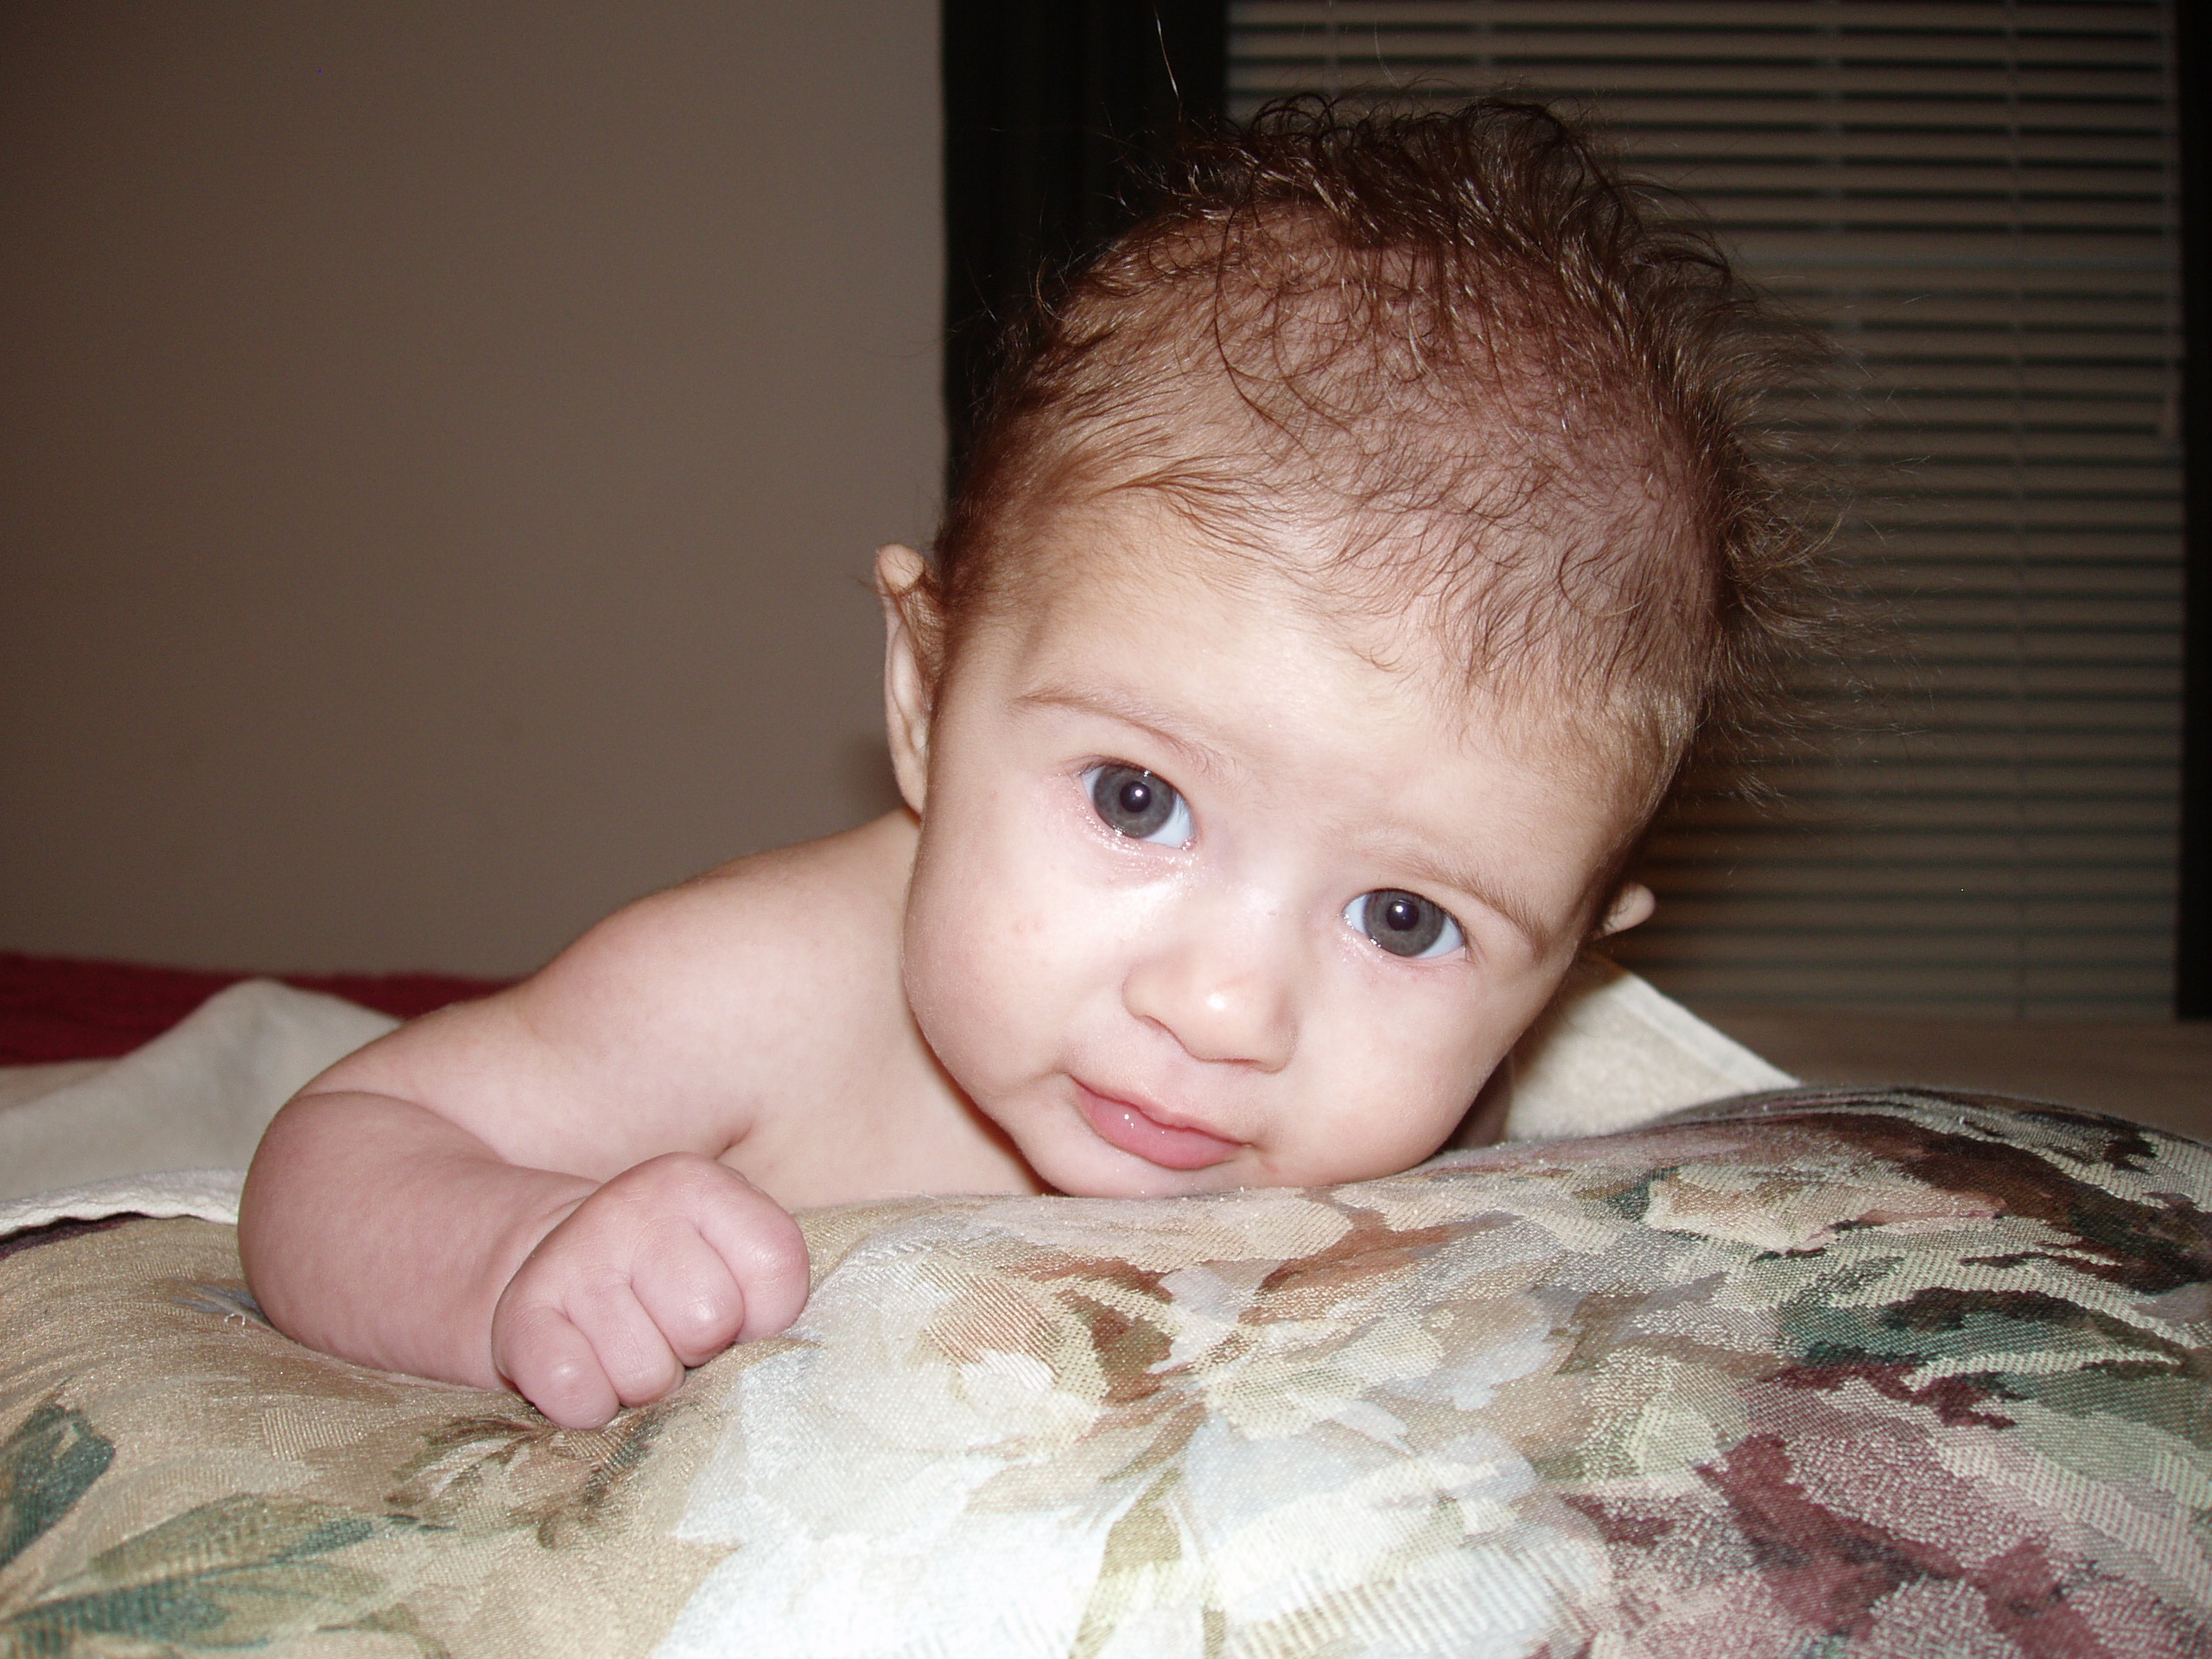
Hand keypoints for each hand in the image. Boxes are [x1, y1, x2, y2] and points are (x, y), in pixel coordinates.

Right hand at [489, 1152, 809, 1428]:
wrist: (557, 1268)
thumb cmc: (670, 1276)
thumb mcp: (729, 1251)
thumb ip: (772, 1286)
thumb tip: (775, 1366)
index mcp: (697, 1183)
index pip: (776, 1264)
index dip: (766, 1312)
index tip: (738, 1308)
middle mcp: (632, 1207)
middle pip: (710, 1321)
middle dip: (701, 1348)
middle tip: (672, 1332)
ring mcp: (571, 1258)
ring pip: (647, 1375)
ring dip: (645, 1382)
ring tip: (629, 1347)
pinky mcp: (520, 1316)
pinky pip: (578, 1395)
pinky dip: (590, 1406)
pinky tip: (588, 1371)